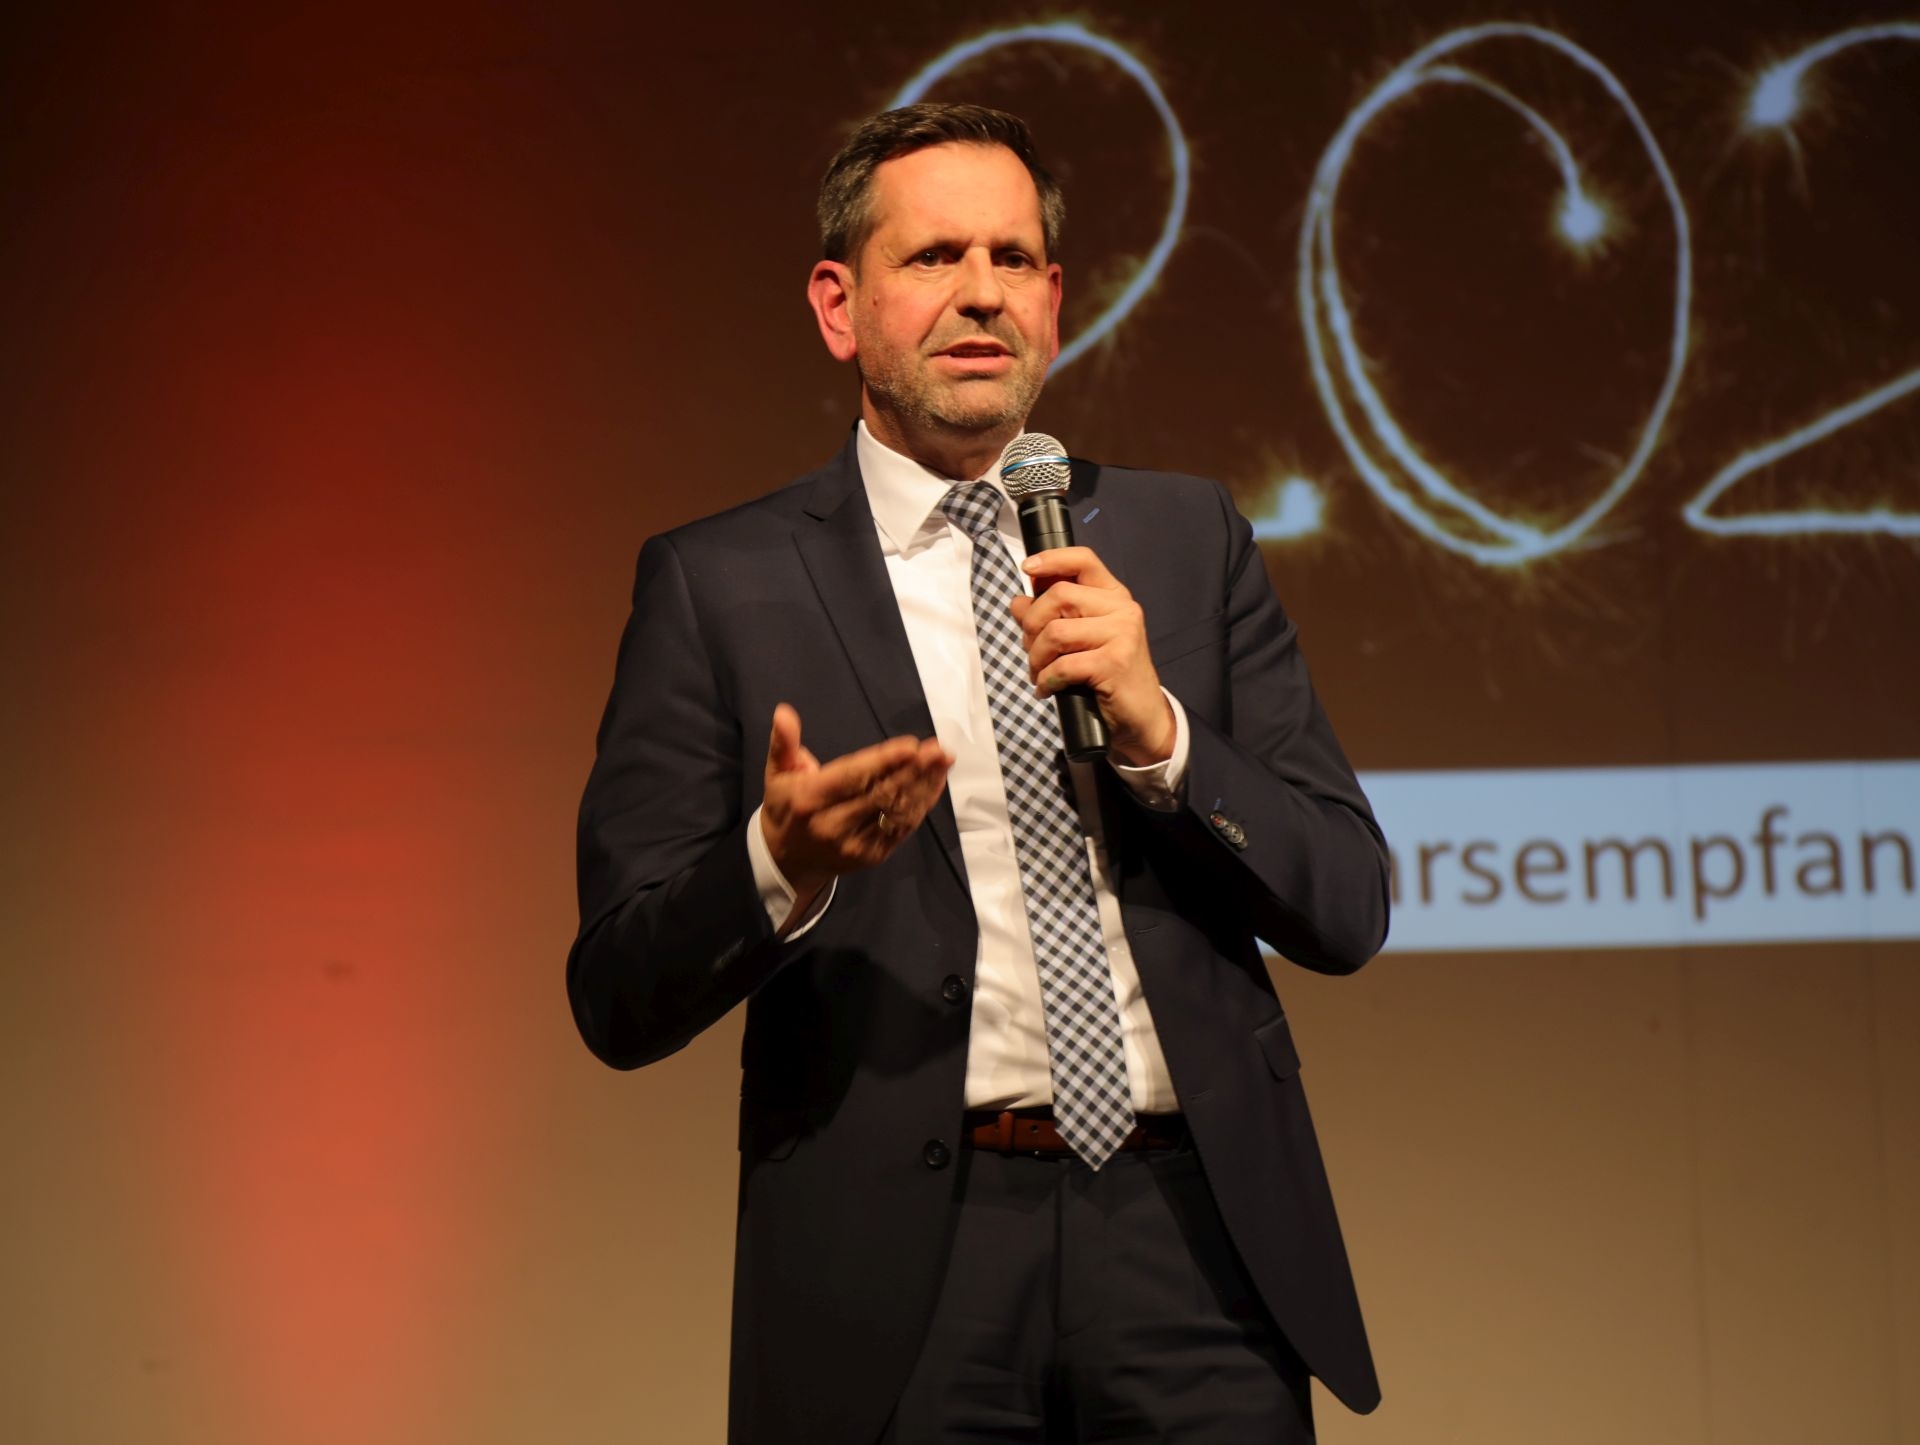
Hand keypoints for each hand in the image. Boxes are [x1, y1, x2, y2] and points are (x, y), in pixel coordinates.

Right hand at [760, 703, 952, 902]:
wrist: (787, 862)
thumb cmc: (786, 807)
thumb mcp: (776, 774)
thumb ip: (782, 744)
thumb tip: (784, 712)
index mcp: (809, 800)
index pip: (852, 778)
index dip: (884, 762)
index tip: (911, 746)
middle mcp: (833, 825)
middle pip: (880, 795)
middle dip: (913, 771)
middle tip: (938, 750)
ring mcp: (855, 844)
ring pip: (896, 813)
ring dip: (924, 786)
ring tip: (943, 762)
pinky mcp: (872, 856)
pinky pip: (902, 829)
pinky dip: (921, 805)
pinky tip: (935, 783)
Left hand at [1013, 547, 1175, 766]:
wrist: (1141, 717)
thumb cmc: (1108, 677)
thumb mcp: (1078, 641)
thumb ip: (1051, 617)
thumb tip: (1019, 602)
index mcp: (1114, 596)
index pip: (1084, 560)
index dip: (1052, 559)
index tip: (1027, 568)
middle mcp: (1122, 609)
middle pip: (1059, 596)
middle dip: (1032, 625)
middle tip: (1031, 651)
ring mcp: (1122, 634)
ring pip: (1056, 631)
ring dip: (1036, 657)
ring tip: (1039, 673)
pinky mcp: (1115, 662)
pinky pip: (1063, 664)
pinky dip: (1047, 679)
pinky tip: (1047, 689)